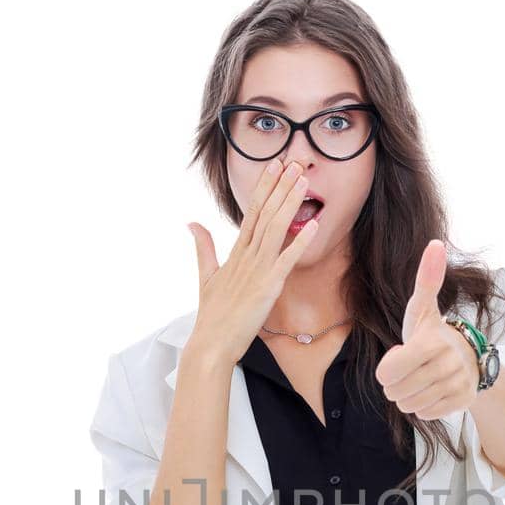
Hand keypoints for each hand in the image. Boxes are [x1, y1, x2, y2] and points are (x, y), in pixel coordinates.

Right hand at [184, 160, 320, 367]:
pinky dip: (300, 241)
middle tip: (294, 161)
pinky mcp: (268, 286)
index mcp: (235, 253)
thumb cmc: (212, 314)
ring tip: (303, 180)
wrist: (211, 343)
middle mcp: (246, 256)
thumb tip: (191, 223)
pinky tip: (313, 224)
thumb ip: (202, 246)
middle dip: (280, 186)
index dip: (265, 187)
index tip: (275, 166)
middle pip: (265, 213)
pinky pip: (287, 259)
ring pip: (275, 228)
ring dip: (290, 203)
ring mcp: (257, 269)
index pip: (252, 212)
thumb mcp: (205, 275)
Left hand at [375, 239, 477, 418]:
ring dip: (409, 396)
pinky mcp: (462, 402)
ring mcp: (456, 385)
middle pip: (396, 392)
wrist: (468, 358)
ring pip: (409, 405)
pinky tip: (433, 390)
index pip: (388, 373)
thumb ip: (426, 280)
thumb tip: (435, 243)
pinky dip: (424, 406)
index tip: (400, 357)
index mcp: (431, 344)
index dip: (387, 369)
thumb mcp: (423, 309)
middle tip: (410, 369)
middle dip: (397, 383)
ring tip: (420, 380)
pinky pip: (425, 414)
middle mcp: (447, 365)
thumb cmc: (433, 333)